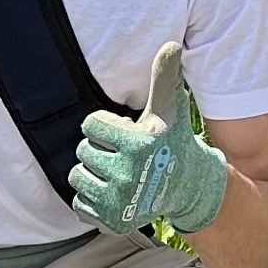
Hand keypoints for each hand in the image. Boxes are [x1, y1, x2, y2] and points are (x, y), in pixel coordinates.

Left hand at [68, 42, 230, 235]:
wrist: (189, 188)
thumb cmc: (174, 142)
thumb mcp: (170, 109)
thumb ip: (164, 78)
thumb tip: (171, 44)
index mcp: (139, 144)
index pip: (90, 125)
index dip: (106, 125)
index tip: (126, 132)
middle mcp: (128, 175)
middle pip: (84, 151)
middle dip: (101, 149)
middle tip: (125, 155)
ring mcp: (119, 202)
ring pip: (78, 177)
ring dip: (94, 172)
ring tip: (118, 172)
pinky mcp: (112, 222)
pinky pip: (79, 204)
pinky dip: (92, 198)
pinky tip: (114, 193)